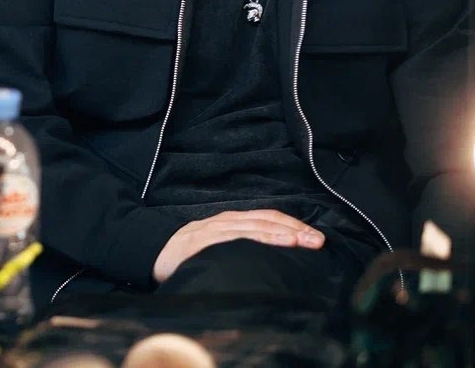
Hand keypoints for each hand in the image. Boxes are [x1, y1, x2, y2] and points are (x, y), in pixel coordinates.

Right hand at [152, 209, 325, 283]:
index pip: (269, 218)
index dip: (293, 225)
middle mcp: (228, 222)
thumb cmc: (193, 251)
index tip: (316, 237)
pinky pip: (228, 240)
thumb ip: (243, 245)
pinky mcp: (201, 242)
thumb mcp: (221, 244)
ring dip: (275, 233)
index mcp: (234, 222)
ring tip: (297, 241)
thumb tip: (275, 257)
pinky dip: (246, 241)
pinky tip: (261, 246)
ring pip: (250, 228)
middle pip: (265, 221)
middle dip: (293, 229)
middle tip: (317, 240)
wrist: (157, 249)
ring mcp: (214, 231)